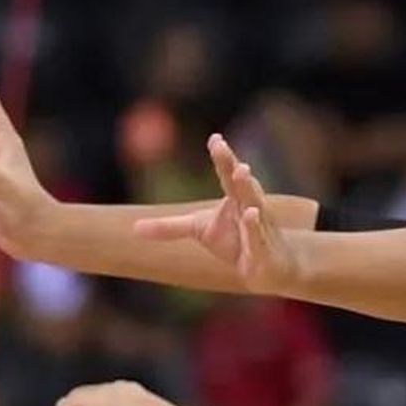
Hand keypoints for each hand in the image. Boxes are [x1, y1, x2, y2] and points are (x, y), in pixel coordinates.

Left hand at [134, 135, 302, 294]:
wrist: (271, 267)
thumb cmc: (236, 242)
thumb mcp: (200, 231)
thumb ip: (169, 227)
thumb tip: (133, 228)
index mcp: (235, 198)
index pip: (227, 175)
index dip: (221, 157)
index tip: (215, 138)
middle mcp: (250, 207)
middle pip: (240, 183)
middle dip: (231, 164)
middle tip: (221, 146)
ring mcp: (260, 228)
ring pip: (254, 204)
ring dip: (248, 187)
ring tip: (242, 170)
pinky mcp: (263, 251)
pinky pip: (258, 237)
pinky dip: (255, 227)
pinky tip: (252, 214)